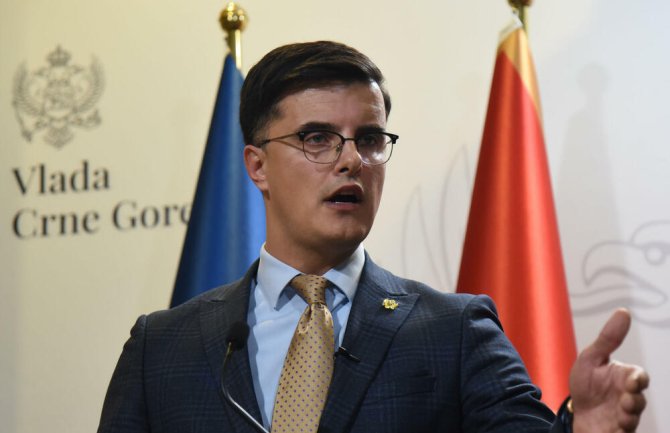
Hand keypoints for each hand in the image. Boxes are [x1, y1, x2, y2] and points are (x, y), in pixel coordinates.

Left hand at [570, 309, 649, 432]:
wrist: (575, 413)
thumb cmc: (587, 384)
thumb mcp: (592, 358)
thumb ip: (609, 338)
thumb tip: (624, 311)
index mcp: (624, 379)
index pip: (639, 378)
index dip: (638, 379)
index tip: (634, 380)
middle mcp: (628, 399)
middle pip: (638, 401)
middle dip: (634, 401)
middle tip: (626, 400)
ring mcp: (624, 418)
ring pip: (632, 419)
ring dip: (628, 418)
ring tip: (620, 416)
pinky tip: (615, 430)